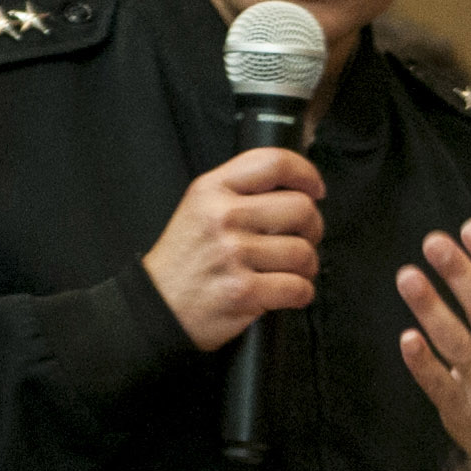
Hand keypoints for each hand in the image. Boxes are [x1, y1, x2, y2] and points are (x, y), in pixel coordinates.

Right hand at [142, 148, 324, 351]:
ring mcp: (233, 255)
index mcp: (212, 190)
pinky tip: (286, 292)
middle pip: (301, 208)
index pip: (273, 163)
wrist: (155, 308)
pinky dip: (301, 293)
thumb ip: (240, 192)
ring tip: (289, 270)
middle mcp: (223, 217)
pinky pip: (298, 287)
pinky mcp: (243, 291)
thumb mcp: (199, 208)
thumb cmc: (184, 261)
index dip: (306, 174)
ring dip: (307, 266)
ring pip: (304, 252)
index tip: (314, 189)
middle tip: (302, 238)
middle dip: (312, 227)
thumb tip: (295, 187)